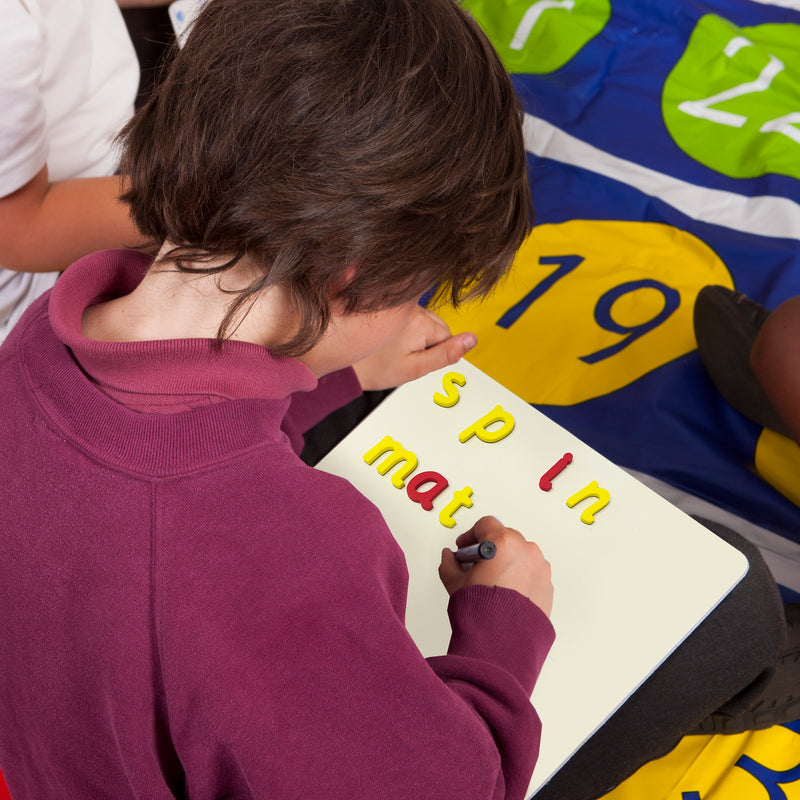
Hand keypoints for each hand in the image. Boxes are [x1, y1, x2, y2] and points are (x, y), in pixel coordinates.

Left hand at [353, 305, 476, 390]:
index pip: (446, 336)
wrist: (347, 364)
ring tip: (395, 348)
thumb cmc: (376, 368)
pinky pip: (410, 315)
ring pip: (424, 320)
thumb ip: (445, 354)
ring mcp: (398, 303)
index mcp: (419, 321)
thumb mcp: (415, 367)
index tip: (414, 359)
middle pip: (437, 325)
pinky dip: (405, 327)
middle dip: (427, 342)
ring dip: (416, 334)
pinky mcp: (388, 303)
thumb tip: (472, 339)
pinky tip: (390, 339)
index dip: (434, 352)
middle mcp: (410, 306)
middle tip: (405, 356)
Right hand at [438, 516, 552, 616]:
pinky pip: (532, 572)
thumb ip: (449, 564)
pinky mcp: (548, 584)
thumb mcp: (455, 583)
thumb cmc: (482, 611)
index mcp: (502, 542)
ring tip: (493, 580)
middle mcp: (525, 550)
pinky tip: (507, 591)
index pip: (485, 524)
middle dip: (490, 547)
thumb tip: (448, 557)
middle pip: (505, 537)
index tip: (465, 545)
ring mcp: (540, 567)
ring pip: (521, 554)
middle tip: (477, 563)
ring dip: (508, 560)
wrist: (502, 640)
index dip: (471, 534)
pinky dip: (521, 576)